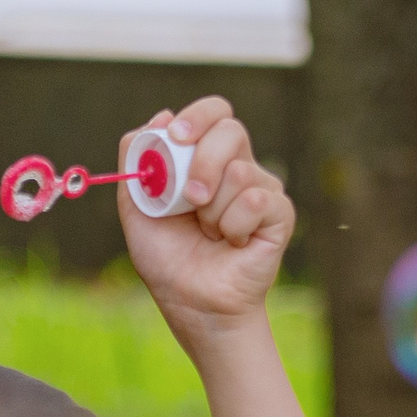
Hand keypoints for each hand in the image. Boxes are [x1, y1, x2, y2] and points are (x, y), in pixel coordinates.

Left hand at [118, 97, 292, 334]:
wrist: (192, 303)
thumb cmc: (168, 259)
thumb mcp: (137, 207)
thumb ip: (138, 159)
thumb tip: (161, 117)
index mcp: (205, 158)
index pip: (214, 113)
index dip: (198, 116)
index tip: (176, 137)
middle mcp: (238, 167)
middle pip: (231, 130)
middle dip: (203, 161)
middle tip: (190, 199)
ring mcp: (261, 189)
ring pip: (240, 171)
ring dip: (212, 210)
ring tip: (210, 234)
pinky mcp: (279, 213)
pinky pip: (256, 201)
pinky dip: (233, 226)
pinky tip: (233, 243)